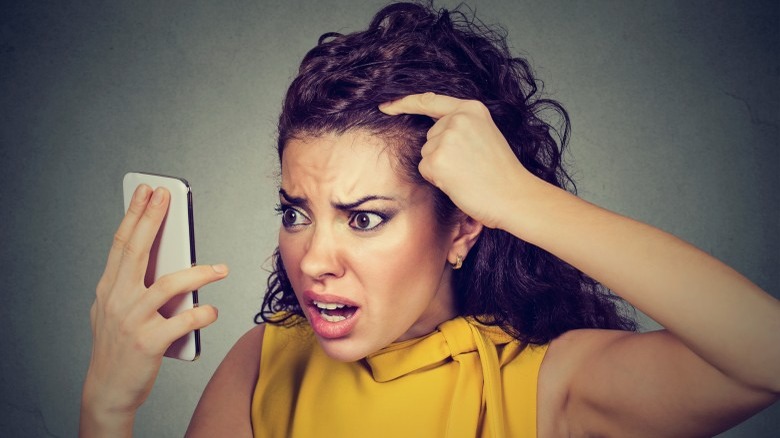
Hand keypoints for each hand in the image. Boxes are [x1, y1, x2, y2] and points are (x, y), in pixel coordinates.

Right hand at [81, 185, 226, 433]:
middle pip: (136, 251)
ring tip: (221, 269)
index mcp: (109, 289)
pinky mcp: (148, 343)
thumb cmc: (118, 346)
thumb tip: (167, 258)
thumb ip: (135, 284)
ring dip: (199, 274)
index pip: (121, 244)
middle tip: (166, 197)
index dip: (135, 215)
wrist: (108, 390)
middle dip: (152, 220)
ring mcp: (132, 321)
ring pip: (169, 285)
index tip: (147, 191)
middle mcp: (117, 300)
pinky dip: (202, 314)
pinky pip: (183, 321)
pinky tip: (211, 311)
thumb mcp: (116, 310)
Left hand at [379, 93, 536, 228]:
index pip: (429, 101)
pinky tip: (458, 182)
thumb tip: (430, 132)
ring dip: (440, 167)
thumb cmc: (501, 172)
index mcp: (471, 108)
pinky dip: (437, 179)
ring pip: (426, 154)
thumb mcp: (484, 134)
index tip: (385, 105)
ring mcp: (445, 137)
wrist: (513, 195)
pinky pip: (424, 170)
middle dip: (441, 153)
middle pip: (428, 135)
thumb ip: (460, 126)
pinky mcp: (436, 159)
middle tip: (470, 166)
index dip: (403, 102)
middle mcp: (457, 119)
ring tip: (467, 174)